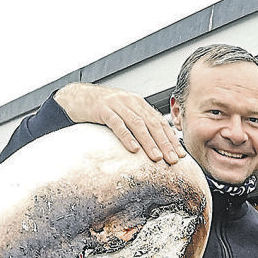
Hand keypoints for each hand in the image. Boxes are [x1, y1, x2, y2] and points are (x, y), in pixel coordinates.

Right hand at [55, 83, 184, 164]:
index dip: (171, 139)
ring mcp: (117, 104)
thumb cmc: (103, 109)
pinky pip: (117, 124)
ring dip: (149, 142)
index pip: (160, 122)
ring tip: (157, 157)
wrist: (77, 97)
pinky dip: (126, 137)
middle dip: (165, 143)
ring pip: (137, 124)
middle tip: (173, 160)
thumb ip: (139, 125)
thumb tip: (157, 144)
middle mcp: (131, 102)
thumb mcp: (125, 114)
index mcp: (139, 104)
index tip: (180, 155)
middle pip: (152, 124)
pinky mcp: (102, 109)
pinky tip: (133, 149)